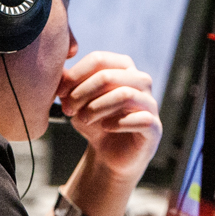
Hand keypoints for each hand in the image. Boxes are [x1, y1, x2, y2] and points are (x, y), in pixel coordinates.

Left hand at [56, 51, 161, 182]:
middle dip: (83, 92)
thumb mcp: (76, 102)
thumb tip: (59, 73)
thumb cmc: (94, 122)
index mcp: (123, 68)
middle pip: (109, 76)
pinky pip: (141, 119)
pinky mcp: (155, 128)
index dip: (76, 75)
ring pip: (126, 95)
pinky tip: (105, 127)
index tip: (60, 91)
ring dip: (97, 107)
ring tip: (84, 118)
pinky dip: (119, 123)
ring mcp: (150, 104)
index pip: (99, 59)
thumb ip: (68, 85)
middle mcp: (141, 81)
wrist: (108, 155)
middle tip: (68, 109)